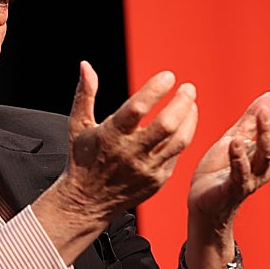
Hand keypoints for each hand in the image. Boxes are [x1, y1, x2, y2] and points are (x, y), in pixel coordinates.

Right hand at [59, 60, 199, 222]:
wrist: (87, 202)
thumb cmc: (82, 159)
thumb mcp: (78, 125)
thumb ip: (85, 94)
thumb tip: (86, 65)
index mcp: (110, 135)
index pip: (137, 108)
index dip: (155, 90)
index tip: (168, 76)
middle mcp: (130, 153)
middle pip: (166, 124)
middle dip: (181, 102)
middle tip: (188, 87)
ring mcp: (146, 168)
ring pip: (178, 140)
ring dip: (189, 119)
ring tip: (191, 103)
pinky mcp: (157, 180)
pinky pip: (176, 155)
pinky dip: (182, 137)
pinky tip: (184, 124)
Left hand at [187, 76, 269, 235]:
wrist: (204, 205)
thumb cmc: (221, 171)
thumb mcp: (235, 138)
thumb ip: (251, 120)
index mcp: (268, 151)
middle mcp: (267, 164)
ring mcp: (252, 177)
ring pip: (266, 153)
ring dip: (265, 132)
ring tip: (263, 112)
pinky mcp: (233, 188)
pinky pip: (240, 173)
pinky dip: (239, 157)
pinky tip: (235, 142)